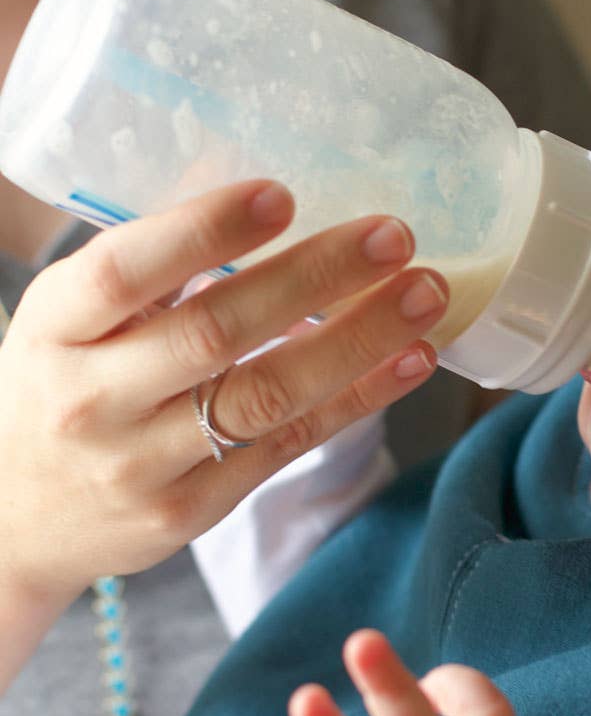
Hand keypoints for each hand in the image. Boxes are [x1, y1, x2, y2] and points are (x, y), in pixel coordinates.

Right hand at [0, 180, 446, 605]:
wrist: (19, 520)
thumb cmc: (61, 391)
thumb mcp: (69, 324)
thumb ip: (148, 277)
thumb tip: (268, 203)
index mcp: (55, 328)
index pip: (124, 270)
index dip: (204, 230)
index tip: (283, 194)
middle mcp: (92, 397)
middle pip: (216, 332)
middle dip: (316, 278)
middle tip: (395, 236)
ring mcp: (143, 463)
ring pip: (266, 396)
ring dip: (357, 341)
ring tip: (424, 297)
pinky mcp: (192, 510)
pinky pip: (288, 445)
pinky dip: (355, 400)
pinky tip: (409, 362)